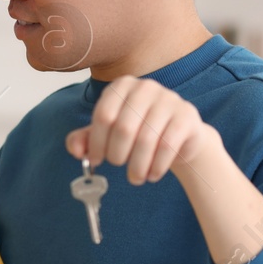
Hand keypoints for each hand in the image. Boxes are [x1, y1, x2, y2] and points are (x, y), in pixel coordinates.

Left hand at [65, 75, 221, 184]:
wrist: (180, 136)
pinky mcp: (186, 115)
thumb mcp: (109, 133)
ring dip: (137, 166)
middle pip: (123, 128)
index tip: (97, 160)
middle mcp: (146, 87)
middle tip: (119, 167)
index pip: (103, 115)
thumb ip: (85, 139)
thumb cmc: (140, 132)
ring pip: (146, 139)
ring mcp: (169, 99)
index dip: (96, 143)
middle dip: (117, 155)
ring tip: (136, 177)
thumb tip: (75, 150)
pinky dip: (156, 167)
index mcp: (122, 86)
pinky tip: (152, 174)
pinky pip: (167, 146)